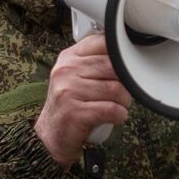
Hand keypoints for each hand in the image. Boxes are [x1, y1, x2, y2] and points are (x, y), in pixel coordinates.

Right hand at [34, 33, 131, 167]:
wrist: (51, 136)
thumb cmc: (70, 105)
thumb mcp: (75, 76)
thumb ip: (94, 61)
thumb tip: (127, 53)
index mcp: (68, 58)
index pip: (102, 42)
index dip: (120, 54)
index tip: (125, 66)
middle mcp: (66, 71)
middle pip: (113, 66)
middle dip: (125, 82)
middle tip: (122, 93)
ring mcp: (68, 91)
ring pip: (115, 89)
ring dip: (124, 101)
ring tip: (117, 105)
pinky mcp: (74, 112)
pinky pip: (111, 109)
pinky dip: (119, 115)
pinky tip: (115, 117)